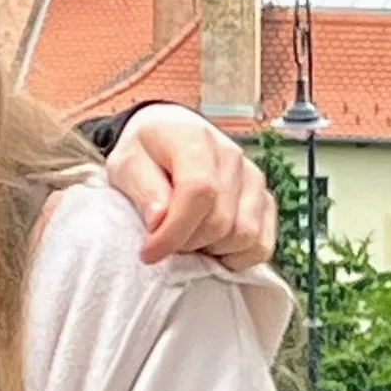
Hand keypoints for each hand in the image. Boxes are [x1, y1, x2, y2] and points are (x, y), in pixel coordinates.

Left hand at [104, 104, 274, 269]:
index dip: (174, 231)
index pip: (199, 191)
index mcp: (195, 140)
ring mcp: (253, 178)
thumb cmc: (145, 152)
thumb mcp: (126, 164)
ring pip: (244, 236)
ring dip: (211, 250)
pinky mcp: (264, 199)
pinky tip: (211, 249)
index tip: (149, 252)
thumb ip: (143, 190)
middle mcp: (232, 156)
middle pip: (220, 220)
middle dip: (187, 243)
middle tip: (163, 241)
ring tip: (186, 238)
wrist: (169, 134)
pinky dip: (237, 257)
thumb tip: (159, 221)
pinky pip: (262, 244)